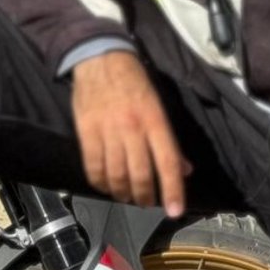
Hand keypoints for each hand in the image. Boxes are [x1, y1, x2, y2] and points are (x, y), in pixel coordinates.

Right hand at [71, 51, 188, 216]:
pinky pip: (93, 167)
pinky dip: (100, 183)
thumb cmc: (134, 83)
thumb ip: (170, 140)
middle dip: (145, 197)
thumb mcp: (159, 106)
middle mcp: (132, 128)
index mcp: (154, 120)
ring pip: (116, 175)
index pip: (167, 162)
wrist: (100, 58)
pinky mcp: (86, 132)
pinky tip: (105, 186)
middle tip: (146, 204)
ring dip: (123, 193)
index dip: (172, 190)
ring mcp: (107, 131)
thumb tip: (184, 170)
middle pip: (141, 174)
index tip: (175, 211)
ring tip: (126, 196)